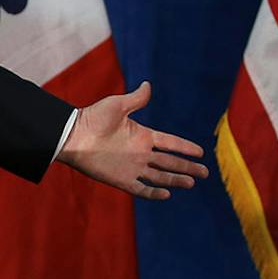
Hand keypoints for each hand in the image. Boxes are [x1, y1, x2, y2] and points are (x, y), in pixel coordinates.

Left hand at [55, 80, 207, 199]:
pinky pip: (141, 188)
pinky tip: (167, 194)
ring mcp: (131, 167)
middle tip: (205, 173)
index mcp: (142, 135)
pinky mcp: (121, 179)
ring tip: (191, 183)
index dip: (184, 147)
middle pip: (169, 162)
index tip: (200, 152)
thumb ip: (136, 99)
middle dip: (187, 167)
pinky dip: (153, 192)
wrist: (72, 136)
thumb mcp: (117, 105)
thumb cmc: (92, 118)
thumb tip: (148, 84)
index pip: (169, 142)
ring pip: (160, 175)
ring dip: (175, 179)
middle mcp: (140, 153)